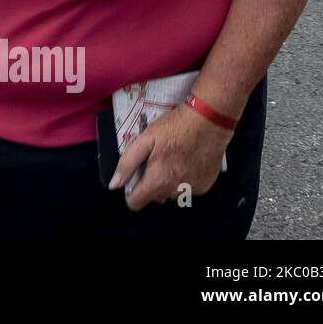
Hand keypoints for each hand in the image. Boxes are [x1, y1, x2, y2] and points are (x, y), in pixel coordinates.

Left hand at [111, 102, 234, 210]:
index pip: (136, 203)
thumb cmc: (173, 128)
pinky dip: (184, 179)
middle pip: (154, 197)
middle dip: (150, 183)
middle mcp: (176, 191)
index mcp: (158, 181)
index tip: (134, 177)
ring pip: (171, 194)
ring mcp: (193, 190)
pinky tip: (186, 161)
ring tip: (171, 159)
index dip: (130, 192)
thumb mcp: (145, 140)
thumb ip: (127, 164)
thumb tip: (114, 185)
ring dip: (168, 182)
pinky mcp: (205, 186)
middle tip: (155, 161)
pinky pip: (187, 189)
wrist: (208, 121)